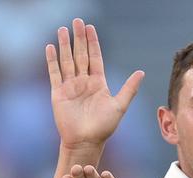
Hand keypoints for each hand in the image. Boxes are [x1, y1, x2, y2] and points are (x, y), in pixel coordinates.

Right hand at [46, 18, 144, 150]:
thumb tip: (141, 72)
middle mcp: (83, 82)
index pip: (95, 57)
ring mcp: (70, 87)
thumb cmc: (103, 128)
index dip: (93, 43)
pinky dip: (52, 60)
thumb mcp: (119, 106)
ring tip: (62, 29)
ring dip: (65, 45)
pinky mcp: (58, 94)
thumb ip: (129, 88)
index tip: (91, 27)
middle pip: (80, 55)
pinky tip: (51, 47)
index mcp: (98, 83)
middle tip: (77, 21)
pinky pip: (55, 73)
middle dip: (78, 38)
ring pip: (67, 61)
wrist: (85, 142)